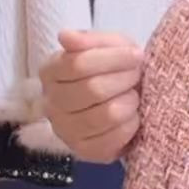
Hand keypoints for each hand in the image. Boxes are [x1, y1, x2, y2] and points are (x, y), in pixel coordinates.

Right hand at [40, 31, 143, 162]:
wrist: (124, 100)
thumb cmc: (114, 70)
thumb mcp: (106, 46)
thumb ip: (89, 40)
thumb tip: (65, 37)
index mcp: (50, 72)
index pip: (78, 63)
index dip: (114, 58)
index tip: (136, 55)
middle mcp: (51, 103)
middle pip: (93, 89)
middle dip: (125, 80)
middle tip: (137, 76)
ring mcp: (66, 130)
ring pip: (107, 114)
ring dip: (130, 102)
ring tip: (134, 96)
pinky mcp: (86, 151)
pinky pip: (115, 138)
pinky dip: (131, 125)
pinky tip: (133, 116)